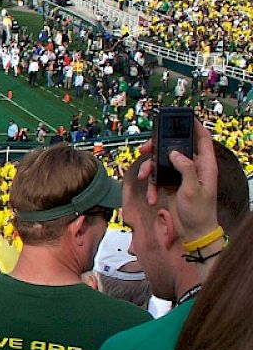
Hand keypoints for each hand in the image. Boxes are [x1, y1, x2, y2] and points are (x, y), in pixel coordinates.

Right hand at [138, 117, 218, 241]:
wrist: (193, 232)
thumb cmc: (199, 212)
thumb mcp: (193, 189)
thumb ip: (186, 168)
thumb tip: (175, 153)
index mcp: (205, 166)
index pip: (203, 139)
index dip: (195, 126)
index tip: (183, 117)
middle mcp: (193, 167)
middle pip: (174, 148)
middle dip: (158, 148)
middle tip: (145, 148)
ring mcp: (180, 176)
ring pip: (161, 162)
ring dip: (150, 169)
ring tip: (143, 177)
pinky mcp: (171, 184)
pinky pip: (157, 179)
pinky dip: (151, 187)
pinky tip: (152, 197)